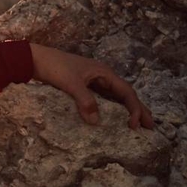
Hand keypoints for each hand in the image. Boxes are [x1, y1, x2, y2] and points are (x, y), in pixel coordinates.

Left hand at [29, 43, 155, 128]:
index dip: (134, 109)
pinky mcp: (83, 87)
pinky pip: (103, 99)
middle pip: (126, 95)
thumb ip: (84, 100)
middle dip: (139, 110)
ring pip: (116, 97)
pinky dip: (111, 109)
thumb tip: (96, 122)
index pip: (126, 92)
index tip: (135, 125)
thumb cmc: (54, 67)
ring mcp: (93, 81)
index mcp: (104, 73)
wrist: (35, 59)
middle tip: (150, 127)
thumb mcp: (70, 83)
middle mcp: (102, 76)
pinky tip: (112, 119)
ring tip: (137, 124)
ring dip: (127, 110)